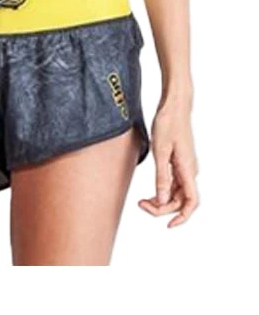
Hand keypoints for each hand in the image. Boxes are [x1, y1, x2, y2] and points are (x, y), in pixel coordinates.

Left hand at [139, 102, 198, 227]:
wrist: (174, 106)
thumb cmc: (168, 123)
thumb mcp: (161, 151)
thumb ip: (161, 176)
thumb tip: (161, 200)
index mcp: (188, 169)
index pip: (191, 202)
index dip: (182, 217)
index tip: (168, 225)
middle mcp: (189, 171)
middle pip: (180, 200)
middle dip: (162, 208)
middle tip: (140, 204)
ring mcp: (185, 167)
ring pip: (176, 193)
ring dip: (161, 200)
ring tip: (141, 201)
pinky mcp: (178, 162)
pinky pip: (173, 183)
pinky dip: (161, 190)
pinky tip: (150, 192)